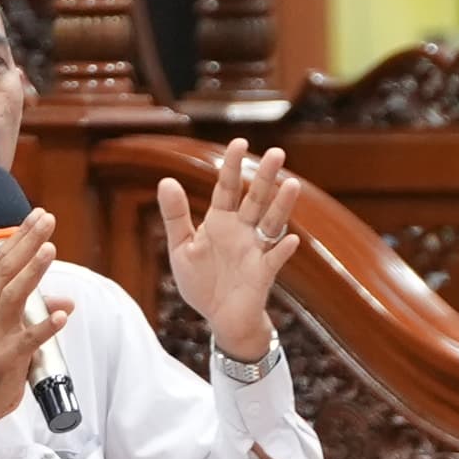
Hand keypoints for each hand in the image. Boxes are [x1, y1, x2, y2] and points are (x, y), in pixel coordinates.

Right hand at [0, 209, 58, 458]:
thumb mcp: (13, 332)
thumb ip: (39, 314)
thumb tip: (67, 302)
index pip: (3, 261)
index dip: (20, 236)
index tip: (37, 214)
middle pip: (8, 268)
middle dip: (28, 241)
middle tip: (46, 218)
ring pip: (15, 295)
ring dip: (33, 272)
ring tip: (50, 250)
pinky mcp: (8, 357)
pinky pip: (29, 338)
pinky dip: (46, 326)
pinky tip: (63, 315)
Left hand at [159, 141, 300, 361]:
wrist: (219, 317)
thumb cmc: (201, 281)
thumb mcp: (181, 247)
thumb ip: (175, 216)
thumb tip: (166, 180)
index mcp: (220, 221)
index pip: (227, 188)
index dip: (232, 166)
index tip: (239, 141)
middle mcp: (242, 231)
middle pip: (255, 199)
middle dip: (265, 177)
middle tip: (277, 153)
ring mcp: (255, 251)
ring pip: (271, 223)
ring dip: (281, 206)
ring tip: (292, 185)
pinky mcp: (263, 274)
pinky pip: (274, 260)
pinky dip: (282, 250)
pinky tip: (290, 240)